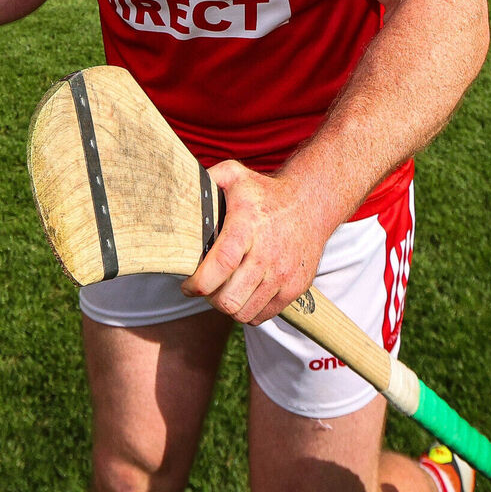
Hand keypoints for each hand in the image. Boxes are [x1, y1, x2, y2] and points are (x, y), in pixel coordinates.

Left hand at [181, 161, 330, 325]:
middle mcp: (267, 254)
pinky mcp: (295, 288)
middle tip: (206, 287)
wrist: (311, 203)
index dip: (198, 283)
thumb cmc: (265, 192)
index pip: (220, 265)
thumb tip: (179, 190)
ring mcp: (283, 274)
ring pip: (243, 313)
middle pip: (229, 300)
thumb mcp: (235, 175)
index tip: (187, 285)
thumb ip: (207, 180)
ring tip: (223, 290)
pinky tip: (244, 292)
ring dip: (227, 307)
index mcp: (248, 226)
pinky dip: (248, 310)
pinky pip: (262, 316)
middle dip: (209, 298)